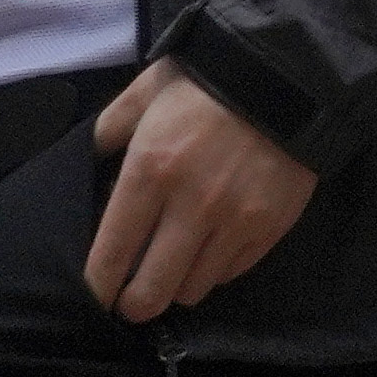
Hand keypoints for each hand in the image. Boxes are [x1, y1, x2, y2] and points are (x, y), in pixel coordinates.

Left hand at [86, 60, 318, 323]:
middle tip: (129, 301)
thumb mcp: (144, 92)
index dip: (97, 286)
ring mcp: (234, 222)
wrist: (287, 72)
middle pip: (152, 290)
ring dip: (176, 286)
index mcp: (149, 170)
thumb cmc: (205, 79)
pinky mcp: (269, 228)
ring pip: (193, 289)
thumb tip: (89, 163)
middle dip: (134, 305)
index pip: (112, 253)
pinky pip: (230, 272)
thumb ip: (109, 130)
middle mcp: (190, 206)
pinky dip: (213, 270)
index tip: (95, 295)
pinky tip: (207, 251)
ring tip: (172, 270)